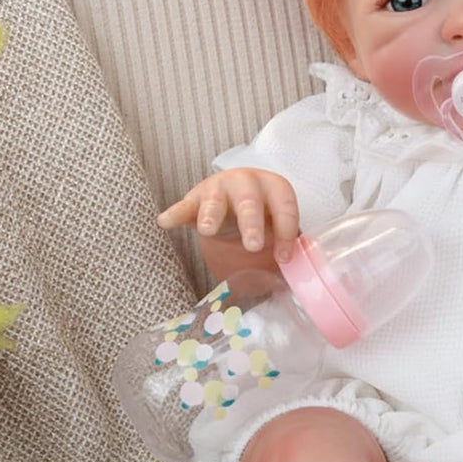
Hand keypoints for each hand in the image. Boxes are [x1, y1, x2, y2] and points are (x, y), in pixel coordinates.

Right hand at [157, 168, 299, 263]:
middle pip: (250, 201)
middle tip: (253, 245)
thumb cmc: (262, 218)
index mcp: (274, 187)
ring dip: (212, 215)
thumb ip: (285, 248)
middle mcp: (247, 182)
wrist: (234, 199)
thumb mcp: (276, 228)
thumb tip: (296, 279)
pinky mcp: (195, 198)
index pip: (284, 207)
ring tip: (208, 230)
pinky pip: (184, 206)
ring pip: (216, 200)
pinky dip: (176, 214)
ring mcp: (219, 188)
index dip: (287, 232)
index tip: (285, 258)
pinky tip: (166, 222)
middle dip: (251, 223)